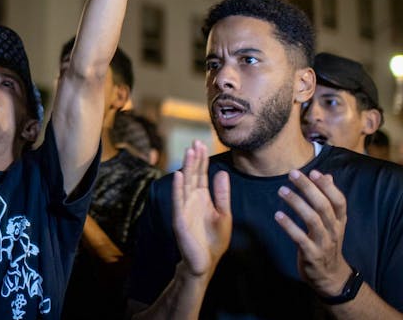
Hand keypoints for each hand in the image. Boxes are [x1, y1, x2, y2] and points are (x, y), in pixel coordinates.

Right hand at [171, 140, 231, 278]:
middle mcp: (192, 199)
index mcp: (203, 197)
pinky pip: (178, 200)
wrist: (206, 262)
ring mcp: (184, 207)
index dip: (202, 160)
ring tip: (189, 152)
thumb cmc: (214, 240)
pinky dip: (178, 187)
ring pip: (185, 183)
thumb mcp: (224, 214)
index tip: (203, 143)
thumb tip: (222, 172)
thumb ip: (222, 194)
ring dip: (187, 167)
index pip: (202, 174)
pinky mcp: (179, 218)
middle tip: (195, 141)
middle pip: (193, 174)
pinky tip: (179, 174)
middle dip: (194, 158)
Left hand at [275, 168, 351, 296]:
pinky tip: (278, 215)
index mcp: (339, 221)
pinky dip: (289, 226)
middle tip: (292, 174)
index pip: (339, 200)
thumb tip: (328, 175)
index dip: (328, 186)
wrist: (330, 276)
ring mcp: (324, 243)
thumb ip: (329, 199)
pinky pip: (300, 238)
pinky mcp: (312, 254)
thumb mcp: (333, 222)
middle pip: (323, 206)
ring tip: (281, 190)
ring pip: (312, 220)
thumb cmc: (327, 243)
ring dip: (296, 203)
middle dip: (308, 188)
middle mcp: (334, 230)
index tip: (313, 172)